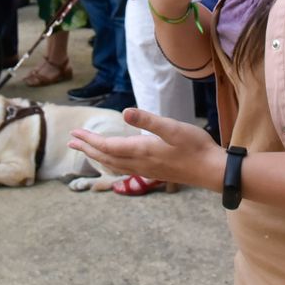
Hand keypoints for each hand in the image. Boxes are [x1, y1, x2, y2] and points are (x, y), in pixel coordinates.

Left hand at [68, 108, 223, 190]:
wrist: (213, 171)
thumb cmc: (196, 147)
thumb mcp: (173, 128)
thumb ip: (148, 120)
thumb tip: (125, 112)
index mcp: (142, 150)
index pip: (108, 146)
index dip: (90, 140)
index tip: (75, 133)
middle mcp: (140, 163)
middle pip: (106, 157)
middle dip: (88, 148)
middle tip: (72, 142)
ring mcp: (147, 169)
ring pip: (114, 165)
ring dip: (98, 156)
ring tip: (87, 151)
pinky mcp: (154, 172)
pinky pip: (124, 169)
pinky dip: (112, 163)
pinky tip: (114, 161)